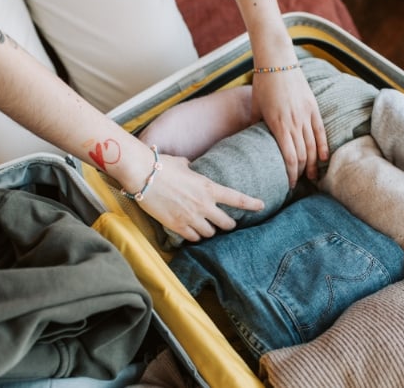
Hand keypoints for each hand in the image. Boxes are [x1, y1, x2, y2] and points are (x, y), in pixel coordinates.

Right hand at [139, 154, 264, 241]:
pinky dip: (194, 236)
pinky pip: (193, 238)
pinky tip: (191, 232)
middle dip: (228, 224)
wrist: (142, 175)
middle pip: (226, 223)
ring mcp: (191, 217)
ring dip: (209, 231)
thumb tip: (190, 166)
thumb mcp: (183, 164)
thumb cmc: (161, 165)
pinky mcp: (177, 226)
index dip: (251, 204)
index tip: (261, 206)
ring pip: (210, 233)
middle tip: (228, 224)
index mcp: (208, 187)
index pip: (237, 198)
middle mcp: (203, 205)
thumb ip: (191, 169)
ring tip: (206, 227)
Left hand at [252, 67, 328, 186]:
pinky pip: (321, 131)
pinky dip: (323, 146)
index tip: (290, 184)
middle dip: (301, 172)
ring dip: (313, 164)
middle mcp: (294, 122)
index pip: (289, 157)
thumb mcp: (255, 107)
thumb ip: (255, 125)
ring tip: (312, 176)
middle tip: (300, 183)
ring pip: (313, 146)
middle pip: (302, 155)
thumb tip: (252, 141)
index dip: (291, 174)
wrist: (278, 61)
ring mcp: (305, 115)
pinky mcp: (313, 107)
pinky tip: (323, 159)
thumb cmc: (263, 84)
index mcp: (278, 125)